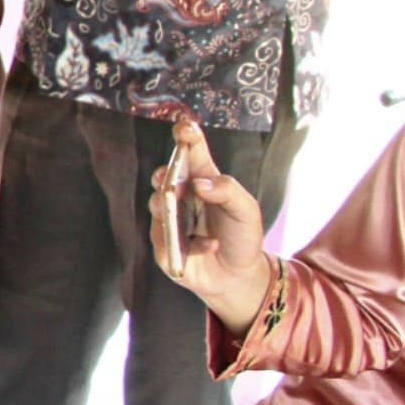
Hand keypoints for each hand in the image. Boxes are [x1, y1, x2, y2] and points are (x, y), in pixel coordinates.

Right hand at [148, 118, 273, 334]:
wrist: (239, 278)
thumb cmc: (242, 238)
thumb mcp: (247, 211)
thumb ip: (228, 190)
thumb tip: (199, 183)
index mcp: (203, 181)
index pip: (191, 153)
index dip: (186, 137)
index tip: (184, 126)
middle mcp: (182, 198)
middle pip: (165, 175)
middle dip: (165, 173)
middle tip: (171, 174)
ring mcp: (169, 221)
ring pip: (158, 203)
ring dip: (172, 205)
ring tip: (192, 212)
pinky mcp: (164, 245)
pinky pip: (169, 237)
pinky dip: (193, 242)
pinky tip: (210, 245)